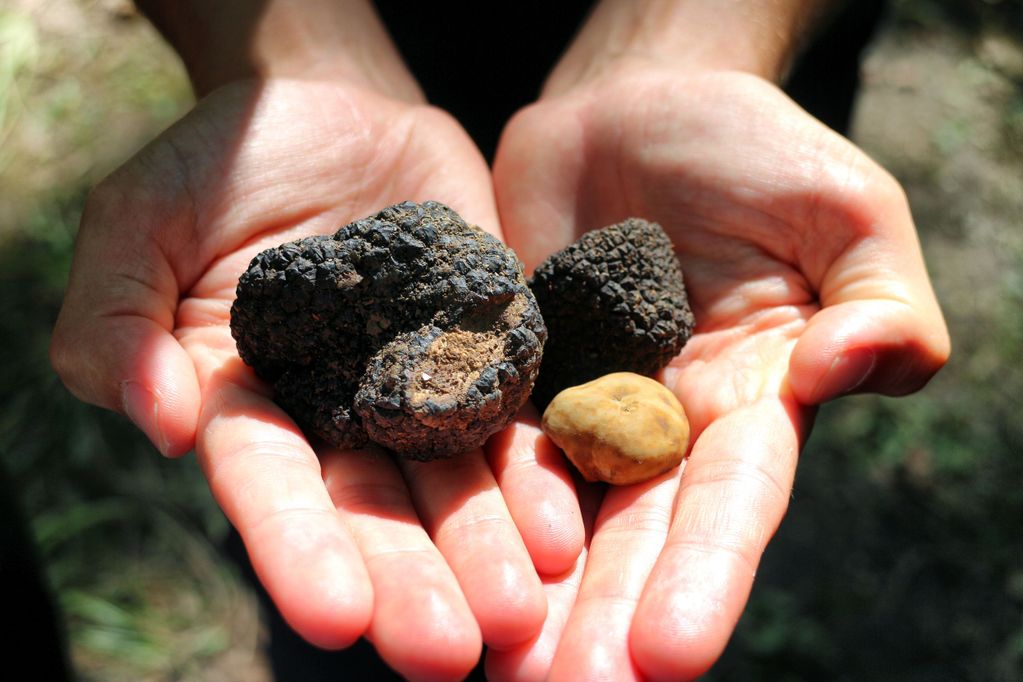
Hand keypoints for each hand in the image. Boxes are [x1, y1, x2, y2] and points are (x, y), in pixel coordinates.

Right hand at [50, 78, 583, 678]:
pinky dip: (540, 472)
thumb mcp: (142, 218)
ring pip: (456, 482)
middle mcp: (339, 416)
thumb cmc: (222, 159)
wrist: (336, 107)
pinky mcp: (488, 352)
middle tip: (448, 653)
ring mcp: (421, 388)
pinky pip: (518, 417)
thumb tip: (159, 422)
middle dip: (411, 581)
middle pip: (375, 511)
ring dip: (489, 549)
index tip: (334, 616)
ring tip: (525, 609)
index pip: (270, 488)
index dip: (298, 549)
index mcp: (249, 404)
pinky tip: (570, 524)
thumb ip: (119, 316)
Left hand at [487, 65, 948, 679]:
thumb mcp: (844, 210)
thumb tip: (860, 367)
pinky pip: (482, 435)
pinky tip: (435, 558)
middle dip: (602, 617)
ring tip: (492, 667)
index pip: (729, 504)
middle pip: (631, 534)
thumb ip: (878, 298)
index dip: (703, 577)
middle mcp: (660, 423)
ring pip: (551, 509)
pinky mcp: (510, 367)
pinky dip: (465, 497)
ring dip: (527, 589)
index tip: (668, 654)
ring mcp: (577, 401)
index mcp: (749, 403)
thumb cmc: (755, 148)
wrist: (638, 102)